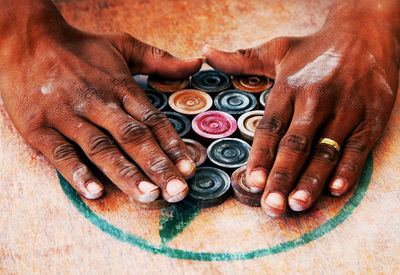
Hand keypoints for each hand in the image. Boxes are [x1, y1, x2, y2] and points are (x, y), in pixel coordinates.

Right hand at [0, 8, 202, 202]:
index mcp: (120, 87)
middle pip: (133, 138)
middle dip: (157, 166)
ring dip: (126, 173)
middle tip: (178, 191)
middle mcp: (98, 103)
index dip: (173, 146)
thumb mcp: (123, 46)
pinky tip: (96, 192)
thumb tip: (197, 62)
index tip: (190, 169)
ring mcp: (68, 115)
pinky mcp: (39, 126)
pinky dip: (77, 173)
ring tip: (148, 196)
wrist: (26, 40)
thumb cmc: (80, 48)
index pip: (152, 121)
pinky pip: (60, 152)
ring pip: (101, 148)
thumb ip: (160, 59)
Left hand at [203, 1, 398, 215]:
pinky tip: (335, 190)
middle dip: (282, 177)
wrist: (366, 31)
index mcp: (290, 87)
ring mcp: (346, 108)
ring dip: (311, 181)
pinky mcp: (372, 115)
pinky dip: (348, 170)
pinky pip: (359, 148)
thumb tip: (205, 52)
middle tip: (270, 205)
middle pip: (296, 144)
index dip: (260, 156)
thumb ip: (241, 59)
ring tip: (296, 204)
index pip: (271, 127)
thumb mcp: (277, 50)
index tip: (252, 181)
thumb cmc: (315, 48)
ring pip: (326, 151)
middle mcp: (316, 99)